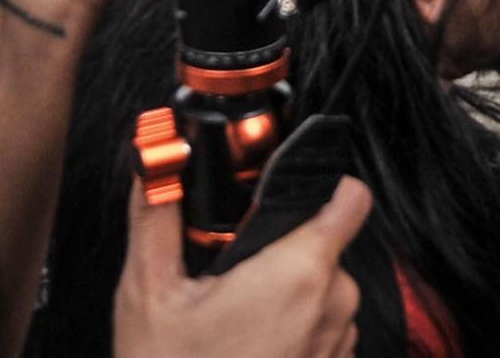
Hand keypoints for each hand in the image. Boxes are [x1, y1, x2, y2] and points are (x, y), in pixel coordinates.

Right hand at [114, 171, 370, 357]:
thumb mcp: (149, 292)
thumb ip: (156, 213)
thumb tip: (155, 161)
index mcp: (298, 272)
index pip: (349, 198)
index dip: (325, 182)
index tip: (292, 189)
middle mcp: (333, 308)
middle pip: (325, 244)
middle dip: (283, 249)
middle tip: (232, 274)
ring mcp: (336, 348)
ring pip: (323, 291)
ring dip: (288, 295)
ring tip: (234, 320)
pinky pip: (321, 332)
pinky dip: (291, 333)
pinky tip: (247, 349)